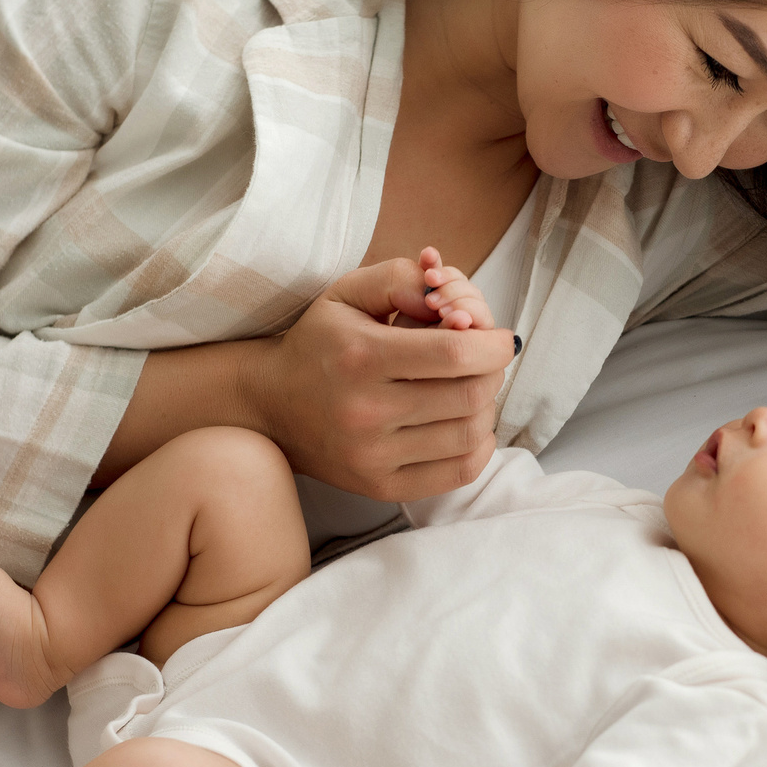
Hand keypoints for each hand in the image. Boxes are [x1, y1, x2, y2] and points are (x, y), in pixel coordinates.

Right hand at [241, 257, 515, 501]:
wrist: (269, 406)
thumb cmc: (318, 343)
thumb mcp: (348, 292)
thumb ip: (402, 279)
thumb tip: (455, 304)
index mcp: (361, 357)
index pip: (456, 353)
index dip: (493, 344)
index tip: (497, 339)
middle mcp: (366, 412)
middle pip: (470, 394)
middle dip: (492, 372)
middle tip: (483, 360)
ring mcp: (374, 456)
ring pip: (470, 434)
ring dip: (487, 407)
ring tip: (469, 389)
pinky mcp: (381, 487)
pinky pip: (458, 473)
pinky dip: (478, 446)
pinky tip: (464, 423)